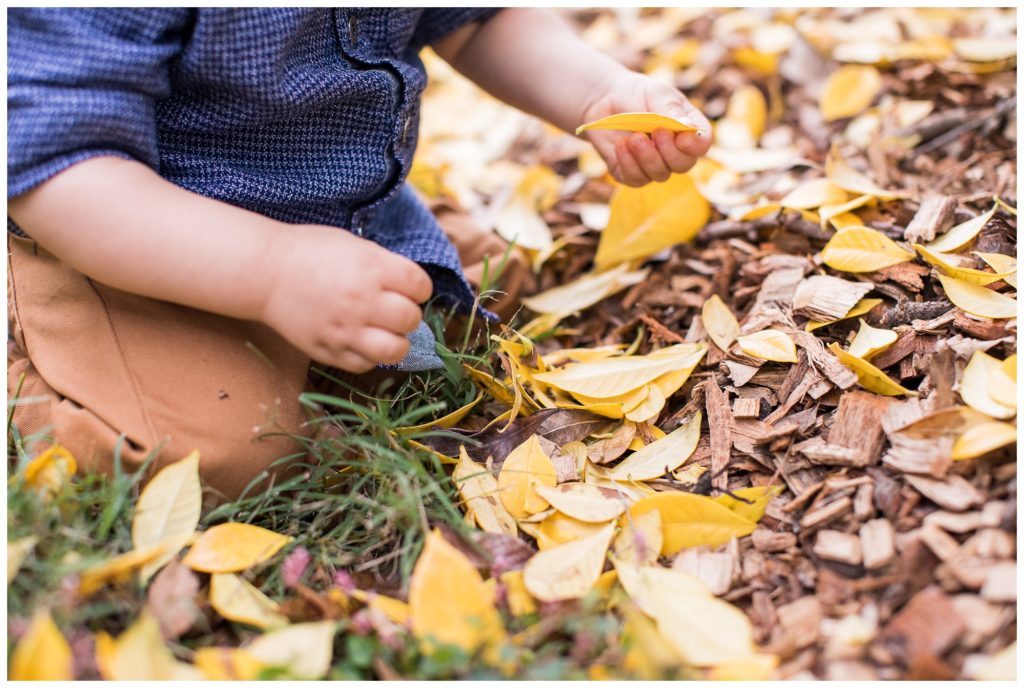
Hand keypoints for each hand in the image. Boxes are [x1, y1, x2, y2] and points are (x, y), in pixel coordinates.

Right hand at [260, 225, 432, 372]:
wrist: (265, 272)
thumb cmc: (311, 252)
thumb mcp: (355, 245)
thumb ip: (386, 266)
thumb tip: (411, 288)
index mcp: (372, 268)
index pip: (421, 286)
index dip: (418, 287)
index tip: (408, 287)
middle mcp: (362, 301)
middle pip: (411, 319)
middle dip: (409, 314)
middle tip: (395, 310)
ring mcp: (345, 329)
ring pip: (395, 350)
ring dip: (396, 341)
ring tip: (385, 332)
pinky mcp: (329, 350)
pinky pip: (365, 364)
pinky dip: (369, 355)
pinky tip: (361, 340)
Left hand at [579, 72, 711, 186]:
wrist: (604, 100)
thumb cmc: (637, 94)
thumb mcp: (656, 94)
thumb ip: (671, 111)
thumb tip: (689, 127)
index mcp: (687, 129)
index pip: (702, 144)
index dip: (696, 145)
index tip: (682, 138)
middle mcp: (674, 151)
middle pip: (684, 165)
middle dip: (670, 152)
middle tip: (657, 132)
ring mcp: (654, 164)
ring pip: (660, 174)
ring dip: (647, 157)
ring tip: (634, 137)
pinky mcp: (631, 173)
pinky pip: (635, 179)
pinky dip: (628, 163)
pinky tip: (621, 145)